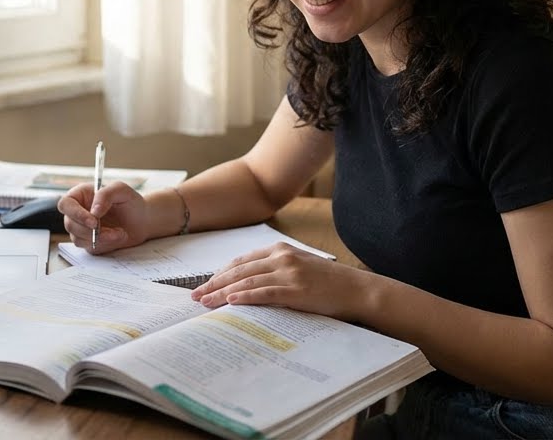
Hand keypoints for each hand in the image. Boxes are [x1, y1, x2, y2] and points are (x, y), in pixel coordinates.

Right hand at [57, 180, 152, 253]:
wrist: (141, 220)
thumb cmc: (130, 202)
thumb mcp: (121, 190)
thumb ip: (106, 195)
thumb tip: (94, 211)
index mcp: (80, 196)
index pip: (65, 204)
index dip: (75, 214)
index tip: (94, 221)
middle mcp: (77, 213)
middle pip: (70, 224)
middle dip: (91, 231)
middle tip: (112, 231)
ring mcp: (81, 229)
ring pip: (78, 238)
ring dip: (101, 238)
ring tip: (120, 232)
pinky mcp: (89, 243)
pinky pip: (89, 247)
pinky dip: (105, 244)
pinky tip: (118, 237)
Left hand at [189, 242, 367, 318]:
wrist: (356, 289)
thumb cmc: (328, 283)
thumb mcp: (300, 267)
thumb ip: (275, 270)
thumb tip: (247, 287)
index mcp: (280, 250)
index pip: (241, 261)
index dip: (220, 273)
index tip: (205, 285)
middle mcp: (281, 257)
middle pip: (239, 271)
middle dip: (214, 284)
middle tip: (196, 296)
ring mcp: (289, 273)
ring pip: (247, 282)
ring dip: (223, 293)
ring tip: (205, 302)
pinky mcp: (296, 290)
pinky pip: (264, 293)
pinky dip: (245, 297)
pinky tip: (231, 302)